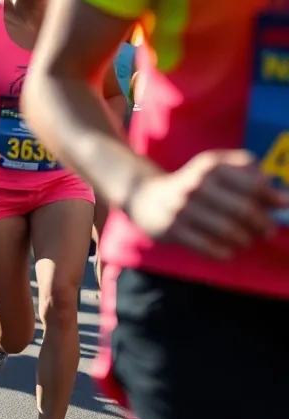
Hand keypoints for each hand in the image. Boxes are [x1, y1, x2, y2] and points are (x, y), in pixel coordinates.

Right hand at [126, 149, 286, 259]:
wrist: (144, 196)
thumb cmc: (191, 184)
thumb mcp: (213, 168)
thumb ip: (247, 174)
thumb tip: (282, 198)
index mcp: (210, 166)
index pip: (254, 183)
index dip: (272, 197)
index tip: (280, 205)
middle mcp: (196, 184)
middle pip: (245, 209)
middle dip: (263, 224)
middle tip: (266, 231)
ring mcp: (183, 208)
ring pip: (230, 230)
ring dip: (245, 239)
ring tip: (246, 240)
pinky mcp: (173, 229)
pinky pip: (209, 247)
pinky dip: (225, 252)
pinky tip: (228, 251)